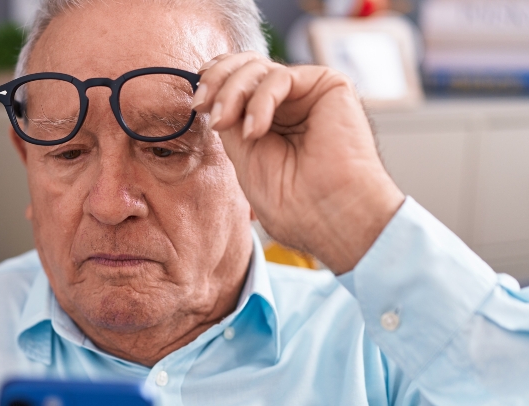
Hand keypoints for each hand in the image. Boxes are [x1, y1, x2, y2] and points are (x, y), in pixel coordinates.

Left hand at [192, 53, 405, 273]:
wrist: (332, 217)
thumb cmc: (294, 203)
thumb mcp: (243, 156)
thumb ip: (230, 121)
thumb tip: (210, 92)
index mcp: (271, 119)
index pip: (236, 82)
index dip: (213, 83)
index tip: (196, 105)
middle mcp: (290, 102)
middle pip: (244, 66)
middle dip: (216, 81)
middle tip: (203, 106)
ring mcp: (308, 93)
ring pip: (257, 66)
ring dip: (232, 92)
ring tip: (226, 124)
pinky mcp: (329, 85)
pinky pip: (280, 76)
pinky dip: (260, 101)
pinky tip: (256, 131)